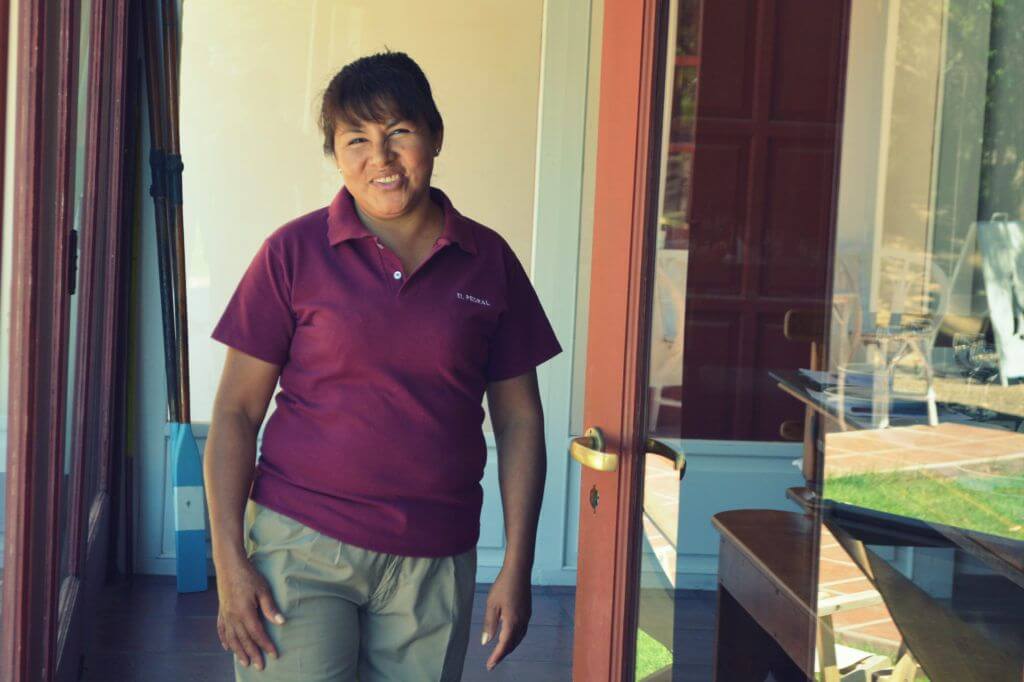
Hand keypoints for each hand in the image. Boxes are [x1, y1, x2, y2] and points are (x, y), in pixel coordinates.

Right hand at [216, 555, 285, 670]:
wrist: (229, 565)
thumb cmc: (248, 575)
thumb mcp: (263, 589)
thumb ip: (270, 608)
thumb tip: (281, 622)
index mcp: (245, 612)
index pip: (257, 633)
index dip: (265, 645)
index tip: (274, 654)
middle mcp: (233, 617)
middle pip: (244, 640)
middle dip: (252, 654)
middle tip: (259, 667)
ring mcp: (225, 614)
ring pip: (232, 638)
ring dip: (239, 652)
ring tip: (245, 662)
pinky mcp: (221, 611)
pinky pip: (221, 629)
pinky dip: (224, 640)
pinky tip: (227, 647)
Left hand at [480, 566, 531, 670]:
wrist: (519, 571)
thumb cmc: (503, 586)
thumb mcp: (492, 605)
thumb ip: (489, 625)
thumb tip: (486, 642)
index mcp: (512, 622)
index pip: (504, 645)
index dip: (496, 657)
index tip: (489, 666)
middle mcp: (522, 622)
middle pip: (512, 644)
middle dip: (503, 654)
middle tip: (492, 662)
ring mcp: (526, 617)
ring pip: (519, 638)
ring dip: (509, 647)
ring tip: (499, 653)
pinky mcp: (527, 612)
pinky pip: (522, 631)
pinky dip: (515, 639)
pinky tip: (509, 637)